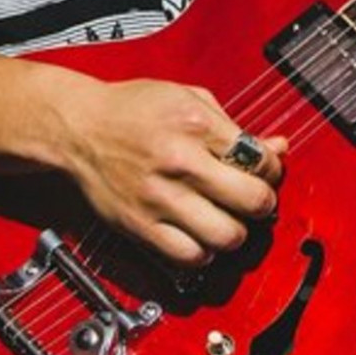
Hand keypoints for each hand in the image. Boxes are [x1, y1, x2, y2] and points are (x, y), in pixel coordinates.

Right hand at [56, 75, 285, 267]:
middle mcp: (179, 160)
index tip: (265, 171)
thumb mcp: (186, 97)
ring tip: (228, 217)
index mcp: (193, 122)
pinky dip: (205, 251)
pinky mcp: (141, 225)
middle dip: (264, 202)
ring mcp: (160, 197)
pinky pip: (191, 256)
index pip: (258, 159)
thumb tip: (276, 148)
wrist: (78, 126)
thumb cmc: (132, 108)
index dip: (272, 168)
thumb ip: (233, 125)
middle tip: (255, 198)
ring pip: (227, 235)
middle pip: (251, 200)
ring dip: (237, 231)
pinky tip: (200, 233)